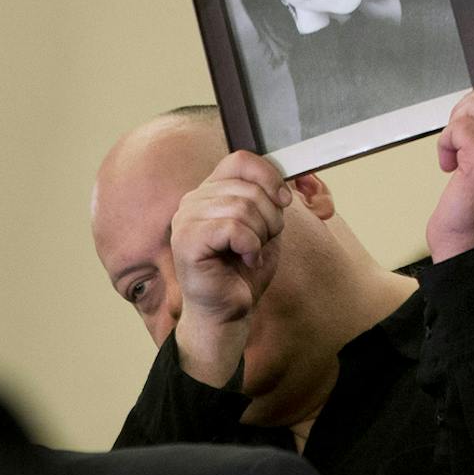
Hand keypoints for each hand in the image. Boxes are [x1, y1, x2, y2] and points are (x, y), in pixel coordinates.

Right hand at [170, 150, 291, 386]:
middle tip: (262, 242)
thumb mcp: (265, 227)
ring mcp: (185, 220)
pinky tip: (245, 260)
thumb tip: (287, 181)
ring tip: (251, 254)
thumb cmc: (242, 274)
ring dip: (260, 234)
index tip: (284, 201)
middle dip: (270, 217)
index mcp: (209, 192)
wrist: (228, 314)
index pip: (240, 160)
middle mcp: (192, 201)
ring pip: (242, 207)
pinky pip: (233, 227)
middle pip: (247, 187)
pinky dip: (250, 246)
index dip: (269, 176)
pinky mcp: (186, 242)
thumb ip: (269, 199)